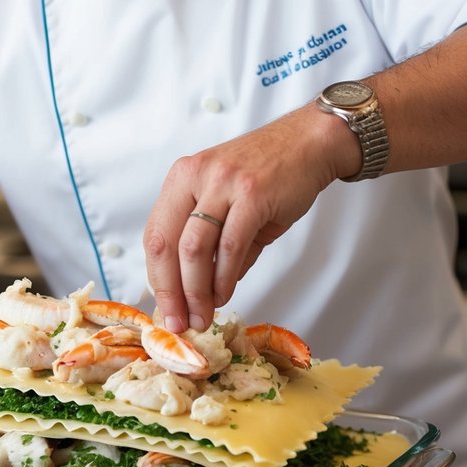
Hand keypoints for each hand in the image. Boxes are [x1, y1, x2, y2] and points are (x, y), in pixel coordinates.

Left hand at [144, 104, 350, 330]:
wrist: (311, 144)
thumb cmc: (270, 175)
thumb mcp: (228, 203)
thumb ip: (211, 244)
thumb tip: (199, 293)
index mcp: (182, 178)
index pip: (155, 235)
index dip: (157, 278)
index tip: (165, 308)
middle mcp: (195, 176)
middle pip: (166, 244)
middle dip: (170, 292)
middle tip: (178, 323)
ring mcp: (223, 183)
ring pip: (193, 249)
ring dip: (196, 292)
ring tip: (202, 316)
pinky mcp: (252, 195)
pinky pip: (229, 246)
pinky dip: (224, 278)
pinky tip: (224, 295)